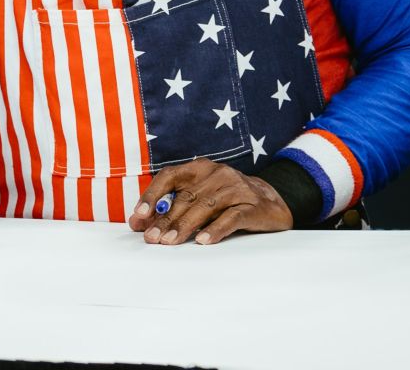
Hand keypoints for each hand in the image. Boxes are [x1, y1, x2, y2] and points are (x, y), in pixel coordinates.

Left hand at [129, 158, 292, 244]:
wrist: (272, 202)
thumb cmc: (226, 200)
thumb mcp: (199, 199)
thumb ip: (169, 208)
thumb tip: (137, 223)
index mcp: (199, 168)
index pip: (170, 176)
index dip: (152, 194)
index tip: (140, 214)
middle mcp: (217, 173)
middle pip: (185, 197)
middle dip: (165, 219)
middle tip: (152, 238)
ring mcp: (236, 188)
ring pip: (205, 207)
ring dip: (184, 226)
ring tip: (169, 242)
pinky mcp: (252, 205)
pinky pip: (231, 218)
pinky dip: (215, 229)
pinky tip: (202, 241)